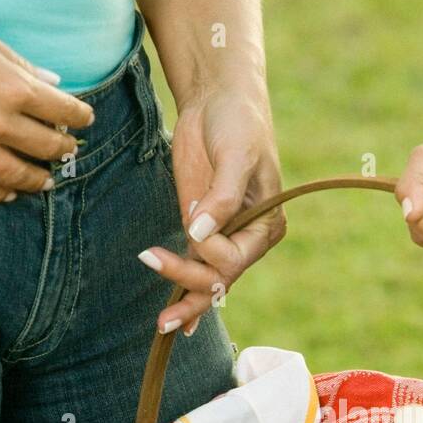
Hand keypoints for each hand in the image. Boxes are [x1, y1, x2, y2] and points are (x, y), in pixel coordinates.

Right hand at [0, 12, 93, 202]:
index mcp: (13, 88)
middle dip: (63, 148)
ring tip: (47, 181)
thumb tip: (52, 82)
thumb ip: (20, 65)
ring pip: (17, 174)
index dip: (80, 115)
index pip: (62, 110)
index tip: (85, 118)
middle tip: (69, 150)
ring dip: (38, 179)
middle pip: (46, 146)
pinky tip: (9, 194)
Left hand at [138, 83, 284, 335]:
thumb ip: (221, 196)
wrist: (217, 98)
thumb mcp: (236, 154)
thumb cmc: (237, 122)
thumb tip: (200, 230)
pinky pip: (193, 267)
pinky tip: (179, 324)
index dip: (210, 249)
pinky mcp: (198, 226)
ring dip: (185, 301)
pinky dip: (185, 293)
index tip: (194, 219)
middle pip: (219, 277)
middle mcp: (248, 238)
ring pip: (205, 281)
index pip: (235, 258)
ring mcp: (222, 235)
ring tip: (162, 324)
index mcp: (267, 226)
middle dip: (190, 283)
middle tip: (155, 270)